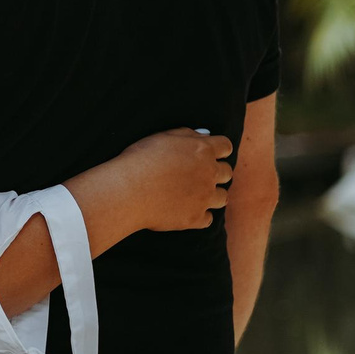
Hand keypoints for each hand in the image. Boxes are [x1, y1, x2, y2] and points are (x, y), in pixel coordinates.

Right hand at [69, 128, 234, 233]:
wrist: (127, 191)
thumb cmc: (139, 160)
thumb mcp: (162, 137)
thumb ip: (187, 134)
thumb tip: (204, 136)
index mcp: (202, 150)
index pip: (225, 146)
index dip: (219, 150)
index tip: (209, 154)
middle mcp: (209, 173)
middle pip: (227, 172)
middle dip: (216, 173)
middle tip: (199, 175)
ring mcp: (204, 198)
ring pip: (222, 197)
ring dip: (211, 195)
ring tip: (194, 195)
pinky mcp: (195, 218)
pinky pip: (208, 218)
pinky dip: (200, 215)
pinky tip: (185, 210)